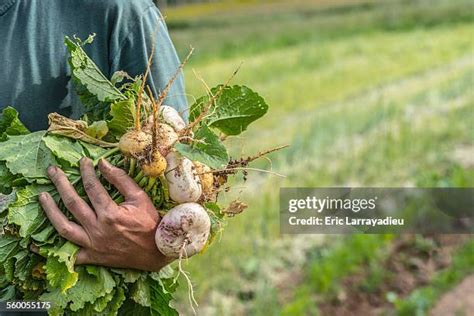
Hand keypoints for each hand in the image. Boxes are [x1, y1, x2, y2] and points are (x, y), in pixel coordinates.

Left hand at [39, 157, 171, 271]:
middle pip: (72, 203)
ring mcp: (93, 245)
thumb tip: (103, 163)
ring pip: (64, 227)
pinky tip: (46, 238)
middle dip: (61, 184)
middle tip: (53, 171)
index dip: (86, 171)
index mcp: (110, 214)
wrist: (156, 251)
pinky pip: (71, 254)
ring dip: (50, 211)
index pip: (92, 187)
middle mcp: (98, 229)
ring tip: (42, 196)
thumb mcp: (140, 197)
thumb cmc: (150, 222)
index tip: (83, 161)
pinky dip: (60, 247)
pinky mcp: (93, 257)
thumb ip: (121, 179)